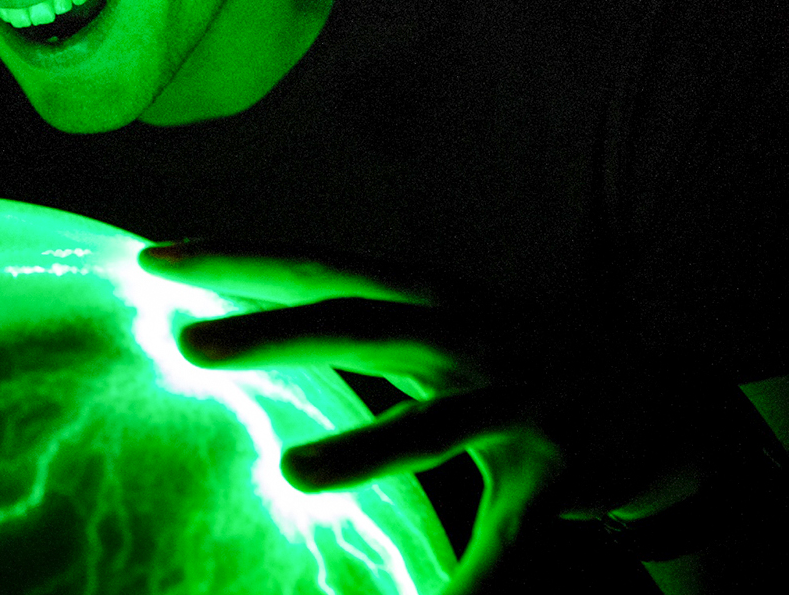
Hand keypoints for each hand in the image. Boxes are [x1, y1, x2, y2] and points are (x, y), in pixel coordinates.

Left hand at [140, 241, 738, 594]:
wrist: (666, 395)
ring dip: (367, 449)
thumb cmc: (513, 359)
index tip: (153, 259)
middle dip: (274, 333)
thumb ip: (352, 316)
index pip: (318, 266)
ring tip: (290, 476)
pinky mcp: (566, 472)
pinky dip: (479, 582)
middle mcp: (469, 334)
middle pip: (360, 327)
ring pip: (437, 424)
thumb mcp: (435, 325)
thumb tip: (242, 308)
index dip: (239, 258)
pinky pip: (515, 537)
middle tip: (181, 346)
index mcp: (427, 297)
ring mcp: (519, 399)